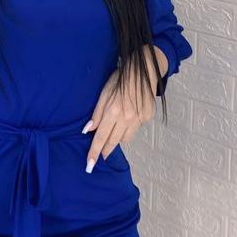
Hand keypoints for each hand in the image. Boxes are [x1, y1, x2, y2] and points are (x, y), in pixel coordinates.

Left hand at [83, 47, 163, 171]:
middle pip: (114, 141)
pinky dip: (129, 127)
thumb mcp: (104, 92)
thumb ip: (97, 113)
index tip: (90, 165)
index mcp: (114, 111)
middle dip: (105, 151)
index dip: (94, 152)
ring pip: (126, 138)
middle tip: (100, 156)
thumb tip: (89, 130)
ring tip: (113, 133)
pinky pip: (135, 128)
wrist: (144, 70)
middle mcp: (127, 118)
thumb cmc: (121, 79)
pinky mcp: (148, 117)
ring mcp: (139, 119)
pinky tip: (128, 116)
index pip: (101, 137)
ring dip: (117, 139)